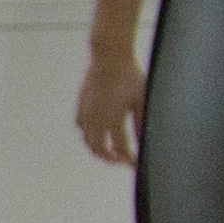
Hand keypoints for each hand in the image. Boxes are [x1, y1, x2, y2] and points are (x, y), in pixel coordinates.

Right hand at [75, 46, 144, 165]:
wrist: (109, 57)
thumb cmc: (129, 75)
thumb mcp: (141, 99)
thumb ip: (141, 122)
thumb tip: (142, 140)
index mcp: (113, 118)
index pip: (121, 148)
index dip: (128, 160)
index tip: (134, 165)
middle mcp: (97, 119)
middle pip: (99, 150)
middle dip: (109, 159)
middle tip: (119, 160)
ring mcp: (87, 112)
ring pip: (87, 140)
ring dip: (97, 148)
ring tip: (108, 149)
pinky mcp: (81, 104)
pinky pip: (81, 126)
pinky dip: (88, 133)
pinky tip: (97, 130)